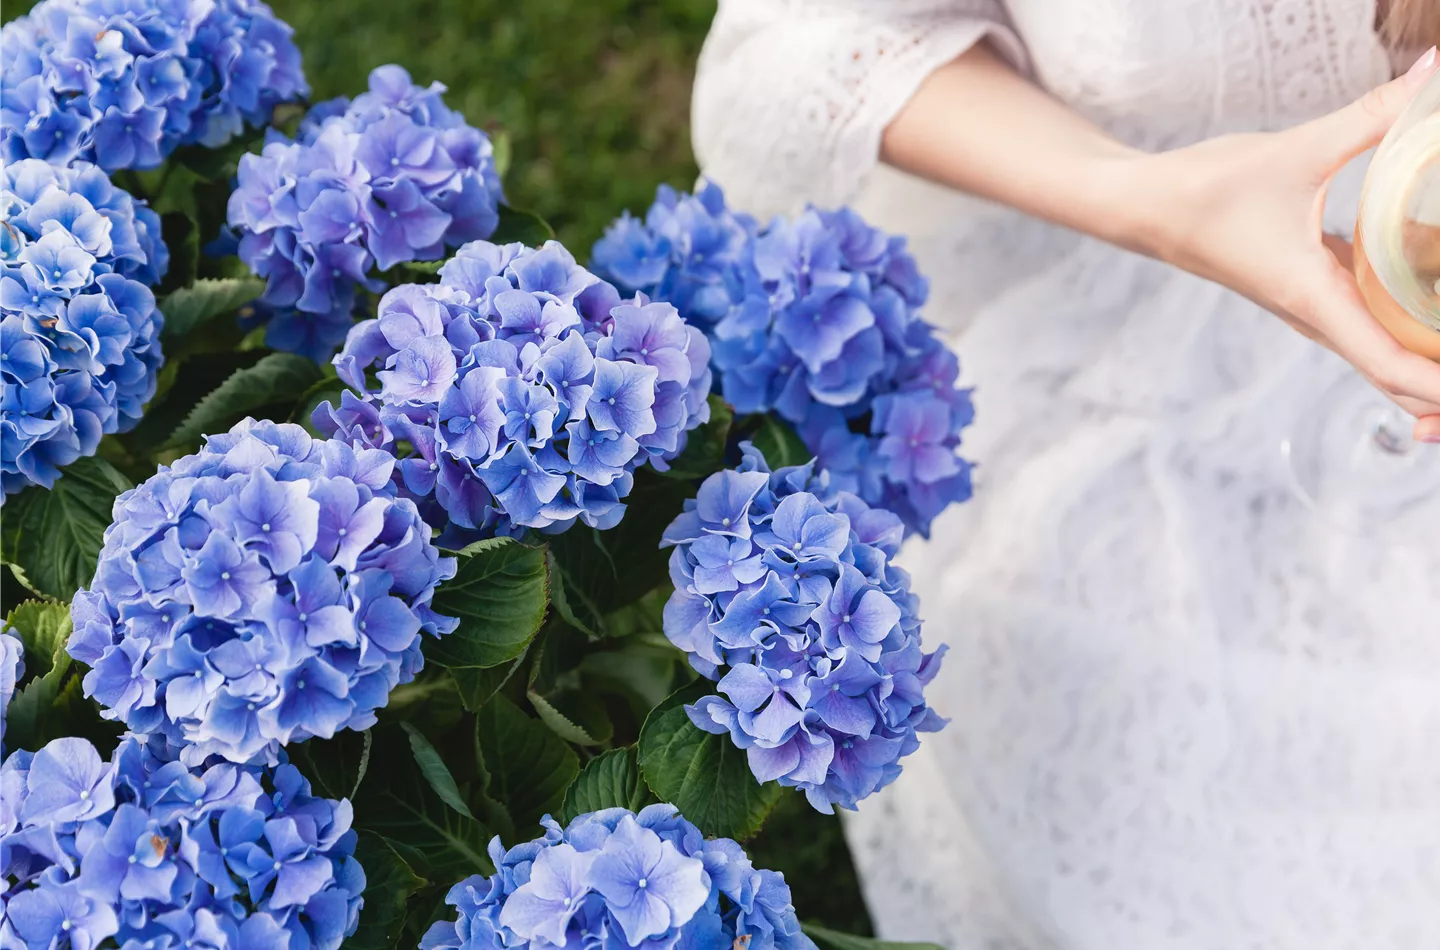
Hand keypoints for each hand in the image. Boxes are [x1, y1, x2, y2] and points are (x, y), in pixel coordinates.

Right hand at [1131, 47, 1439, 439]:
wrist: (1143, 207)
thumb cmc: (1202, 192)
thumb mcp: (1294, 152)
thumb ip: (1373, 116)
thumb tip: (1434, 74)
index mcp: (1313, 298)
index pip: (1390, 365)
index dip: (1439, 389)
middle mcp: (1316, 315)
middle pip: (1395, 377)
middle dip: (1439, 396)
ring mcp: (1313, 306)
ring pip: (1384, 354)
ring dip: (1428, 366)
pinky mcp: (1311, 287)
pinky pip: (1370, 323)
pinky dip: (1409, 330)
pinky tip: (1436, 307)